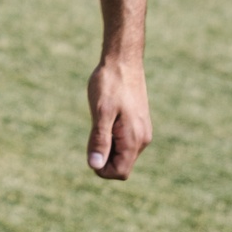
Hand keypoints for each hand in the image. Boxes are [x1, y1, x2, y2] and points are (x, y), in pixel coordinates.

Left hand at [86, 56, 151, 179]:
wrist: (123, 60)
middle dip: (103, 156)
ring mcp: (141, 130)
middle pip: (121, 164)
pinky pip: (124, 140)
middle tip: (93, 130)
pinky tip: (105, 117)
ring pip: (122, 152)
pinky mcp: (138, 123)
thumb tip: (95, 166)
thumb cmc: (110, 84)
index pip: (120, 172)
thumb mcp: (100, 112)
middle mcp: (142, 139)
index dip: (101, 168)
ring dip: (107, 145)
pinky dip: (112, 136)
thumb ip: (100, 140)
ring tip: (100, 120)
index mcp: (134, 139)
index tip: (90, 148)